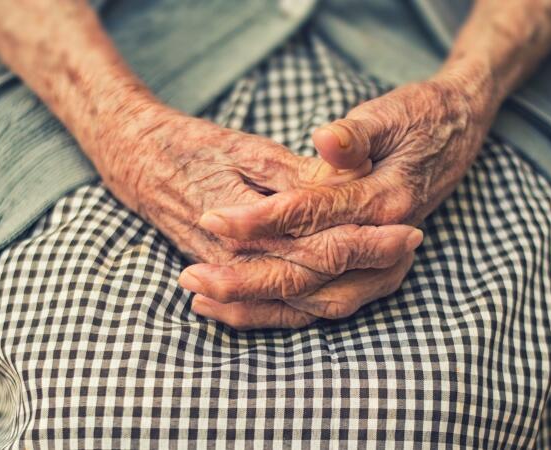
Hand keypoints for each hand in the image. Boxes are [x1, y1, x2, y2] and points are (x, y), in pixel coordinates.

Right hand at [89, 100, 422, 328]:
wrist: (138, 163)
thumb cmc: (192, 148)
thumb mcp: (245, 151)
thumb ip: (294, 179)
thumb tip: (346, 188)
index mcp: (247, 224)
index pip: (318, 246)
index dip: (368, 242)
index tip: (409, 232)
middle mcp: (239, 260)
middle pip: (315, 280)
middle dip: (369, 268)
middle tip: (411, 252)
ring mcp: (230, 273)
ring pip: (296, 302)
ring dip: (346, 291)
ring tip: (389, 274)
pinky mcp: (225, 275)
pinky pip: (269, 311)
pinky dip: (308, 308)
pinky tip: (336, 301)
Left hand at [193, 73, 493, 327]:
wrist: (454, 136)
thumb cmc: (418, 120)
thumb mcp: (389, 116)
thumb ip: (357, 135)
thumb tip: (327, 139)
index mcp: (387, 201)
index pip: (313, 217)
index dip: (260, 219)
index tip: (213, 218)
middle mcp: (386, 245)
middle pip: (308, 271)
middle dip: (247, 277)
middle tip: (191, 276)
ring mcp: (381, 266)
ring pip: (313, 300)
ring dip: (258, 304)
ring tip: (204, 299)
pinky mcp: (370, 275)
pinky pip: (323, 304)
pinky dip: (282, 310)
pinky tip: (242, 307)